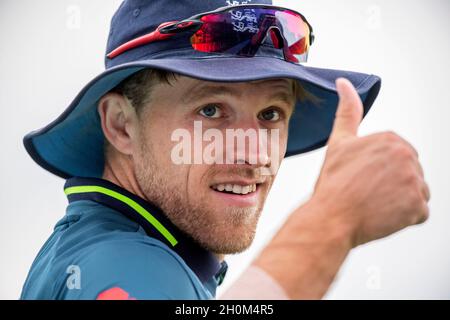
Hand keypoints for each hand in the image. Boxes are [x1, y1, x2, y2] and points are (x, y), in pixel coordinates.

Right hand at [311, 78, 429, 246]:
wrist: (331, 217)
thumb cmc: (333, 183)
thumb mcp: (339, 142)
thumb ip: (348, 111)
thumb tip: (344, 83)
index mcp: (391, 140)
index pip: (398, 157)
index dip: (379, 171)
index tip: (363, 178)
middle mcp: (407, 157)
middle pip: (410, 174)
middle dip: (392, 184)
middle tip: (367, 192)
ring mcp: (415, 183)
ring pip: (416, 192)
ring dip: (400, 201)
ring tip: (374, 204)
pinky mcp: (418, 207)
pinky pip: (419, 213)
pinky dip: (405, 217)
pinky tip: (384, 215)